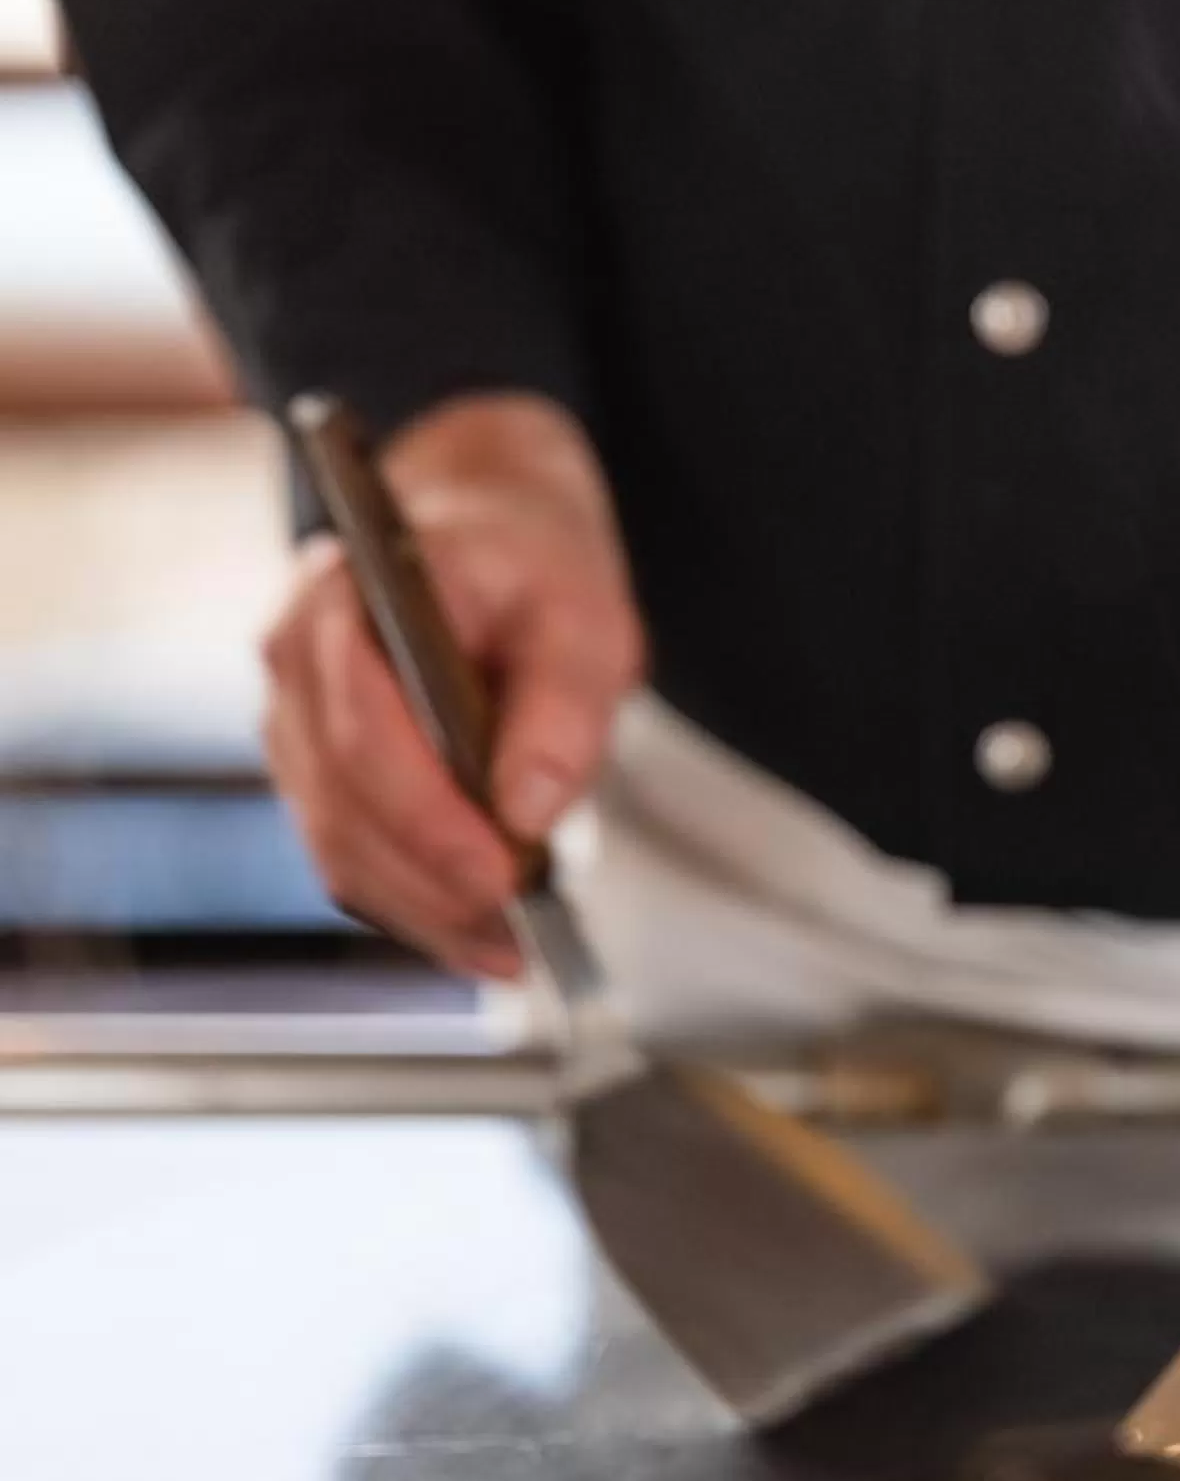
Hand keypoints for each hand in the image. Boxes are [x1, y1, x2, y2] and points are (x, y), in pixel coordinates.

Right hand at [261, 392, 643, 977]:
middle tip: (519, 928)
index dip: (427, 816)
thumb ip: (562, 705)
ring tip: (510, 946)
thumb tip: (530, 808)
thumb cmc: (530, 565)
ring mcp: (297, 721)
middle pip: (342, 804)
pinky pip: (350, 852)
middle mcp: (297, 665)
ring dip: (421, 909)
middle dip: (431, 880)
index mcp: (349, 605)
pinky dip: (412, 903)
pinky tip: (477, 935)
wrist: (488, 534)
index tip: (500, 873)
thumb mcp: (581, 614)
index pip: (363, 730)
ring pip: (337, 844)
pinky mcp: (319, 768)